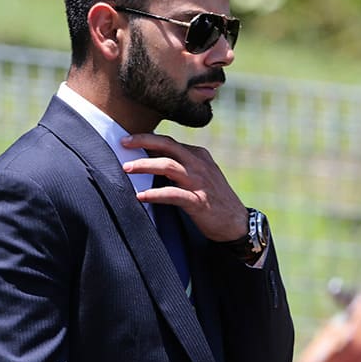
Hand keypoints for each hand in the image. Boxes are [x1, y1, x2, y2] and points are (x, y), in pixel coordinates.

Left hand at [121, 133, 247, 241]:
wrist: (237, 223)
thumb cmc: (213, 198)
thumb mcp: (199, 175)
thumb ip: (180, 165)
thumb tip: (151, 157)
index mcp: (198, 155)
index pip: (169, 141)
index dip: (147, 138)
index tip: (128, 139)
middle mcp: (199, 165)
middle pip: (168, 146)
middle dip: (143, 141)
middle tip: (123, 143)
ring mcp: (199, 182)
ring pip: (168, 166)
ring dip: (145, 165)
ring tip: (126, 168)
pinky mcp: (198, 201)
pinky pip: (172, 195)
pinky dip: (155, 194)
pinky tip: (140, 196)